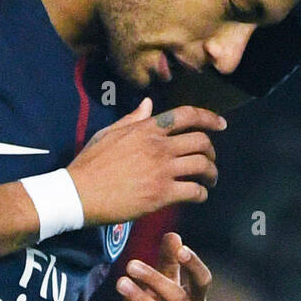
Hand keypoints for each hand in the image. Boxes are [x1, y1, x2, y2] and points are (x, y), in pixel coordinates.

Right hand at [68, 99, 225, 224]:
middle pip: (201, 142)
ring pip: (202, 166)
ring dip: (211, 173)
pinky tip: (198, 196)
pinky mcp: (161, 194)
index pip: (187, 115)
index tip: (221, 124)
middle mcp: (159, 146)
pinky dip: (202, 194)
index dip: (209, 118)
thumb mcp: (109, 133)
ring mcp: (162, 170)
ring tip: (209, 180)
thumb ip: (132, 119)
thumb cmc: (90, 163)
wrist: (79, 193)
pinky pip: (194, 191)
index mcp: (147, 129)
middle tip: (211, 160)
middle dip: (212, 151)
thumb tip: (148, 104)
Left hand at [115, 232, 210, 300]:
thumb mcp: (161, 286)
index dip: (194, 265)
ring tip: (120, 283)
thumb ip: (168, 262)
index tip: (181, 249)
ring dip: (140, 298)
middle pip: (177, 297)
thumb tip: (173, 235)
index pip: (203, 281)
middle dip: (154, 279)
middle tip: (129, 264)